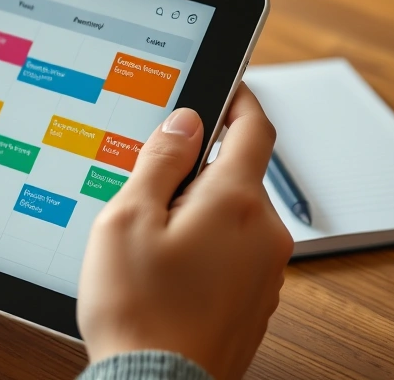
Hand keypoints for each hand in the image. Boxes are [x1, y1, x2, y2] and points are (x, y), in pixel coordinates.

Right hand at [77, 84, 292, 379]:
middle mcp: (263, 234)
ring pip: (233, 217)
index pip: (254, 128)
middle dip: (198, 170)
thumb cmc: (138, 309)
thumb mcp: (128, 218)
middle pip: (238, 175)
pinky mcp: (254, 302)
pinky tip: (164, 271)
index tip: (225, 85)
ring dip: (198, 212)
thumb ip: (160, 162)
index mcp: (235, 202)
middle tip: (148, 186)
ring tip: (148, 240)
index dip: (239, 99)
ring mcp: (264, 272)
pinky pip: (233, 254)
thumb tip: (184, 123)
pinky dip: (205, 247)